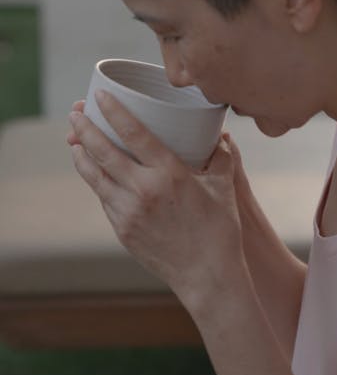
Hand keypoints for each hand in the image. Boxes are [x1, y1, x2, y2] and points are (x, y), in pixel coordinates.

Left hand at [67, 91, 244, 312]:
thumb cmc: (220, 230)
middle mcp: (144, 190)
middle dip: (85, 129)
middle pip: (103, 151)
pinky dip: (94, 179)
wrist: (208, 277)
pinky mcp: (122, 229)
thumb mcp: (224, 186)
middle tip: (75, 112)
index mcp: (169, 173)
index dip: (113, 112)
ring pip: (95, 176)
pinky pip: (103, 197)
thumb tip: (219, 135)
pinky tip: (92, 170)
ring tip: (74, 139)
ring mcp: (129, 211)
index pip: (133, 133)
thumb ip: (220, 156)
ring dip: (81, 154)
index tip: (99, 97)